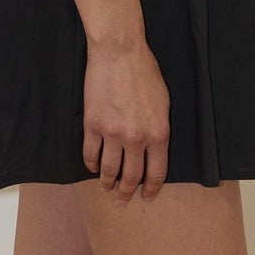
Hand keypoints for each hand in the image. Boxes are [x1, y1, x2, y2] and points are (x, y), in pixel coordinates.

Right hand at [81, 39, 169, 201]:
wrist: (120, 53)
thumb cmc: (145, 73)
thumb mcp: (164, 103)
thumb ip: (159, 130)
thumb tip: (152, 150)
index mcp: (158, 134)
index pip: (156, 172)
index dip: (151, 189)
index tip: (146, 197)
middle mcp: (136, 138)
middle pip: (131, 176)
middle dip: (127, 192)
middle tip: (122, 201)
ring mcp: (112, 133)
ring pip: (108, 169)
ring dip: (107, 183)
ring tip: (106, 189)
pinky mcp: (93, 124)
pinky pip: (90, 153)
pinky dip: (90, 164)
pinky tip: (92, 167)